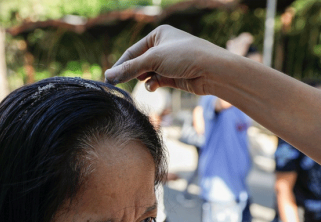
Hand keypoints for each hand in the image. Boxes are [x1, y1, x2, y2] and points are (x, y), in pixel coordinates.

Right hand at [104, 25, 230, 94]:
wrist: (212, 70)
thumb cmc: (185, 57)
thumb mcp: (153, 60)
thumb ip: (130, 69)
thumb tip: (109, 76)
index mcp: (158, 35)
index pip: (132, 51)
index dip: (120, 65)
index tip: (108, 78)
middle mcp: (162, 47)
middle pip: (138, 63)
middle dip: (132, 73)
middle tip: (118, 84)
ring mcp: (168, 62)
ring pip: (146, 73)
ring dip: (143, 79)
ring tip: (144, 82)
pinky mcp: (173, 76)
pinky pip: (156, 81)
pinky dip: (153, 84)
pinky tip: (153, 86)